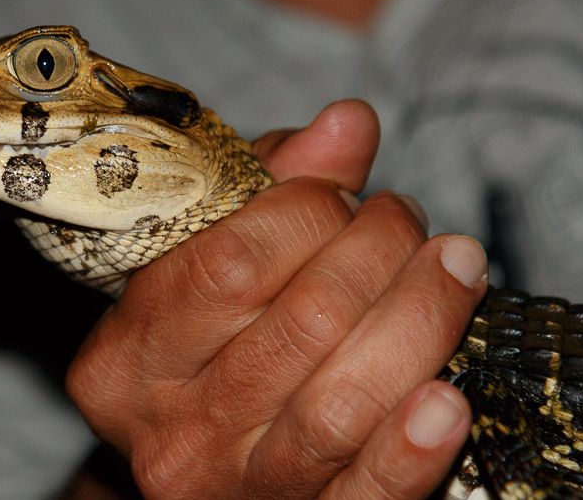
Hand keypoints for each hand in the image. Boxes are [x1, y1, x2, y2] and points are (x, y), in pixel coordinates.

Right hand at [66, 100, 488, 498]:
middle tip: (405, 221)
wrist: (192, 473)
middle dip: (379, 250)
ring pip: (340, 402)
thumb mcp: (204, 264)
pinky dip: (410, 448)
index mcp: (128, 350)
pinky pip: (362, 493)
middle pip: (300, 323)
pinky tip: (446, 402)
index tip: (346, 192)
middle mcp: (168, 423)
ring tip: (454, 267)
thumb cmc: (199, 349)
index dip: (310, 207)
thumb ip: (269, 186)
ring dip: (418, 319)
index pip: (228, 259)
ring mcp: (232, 483)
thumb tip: (349, 121)